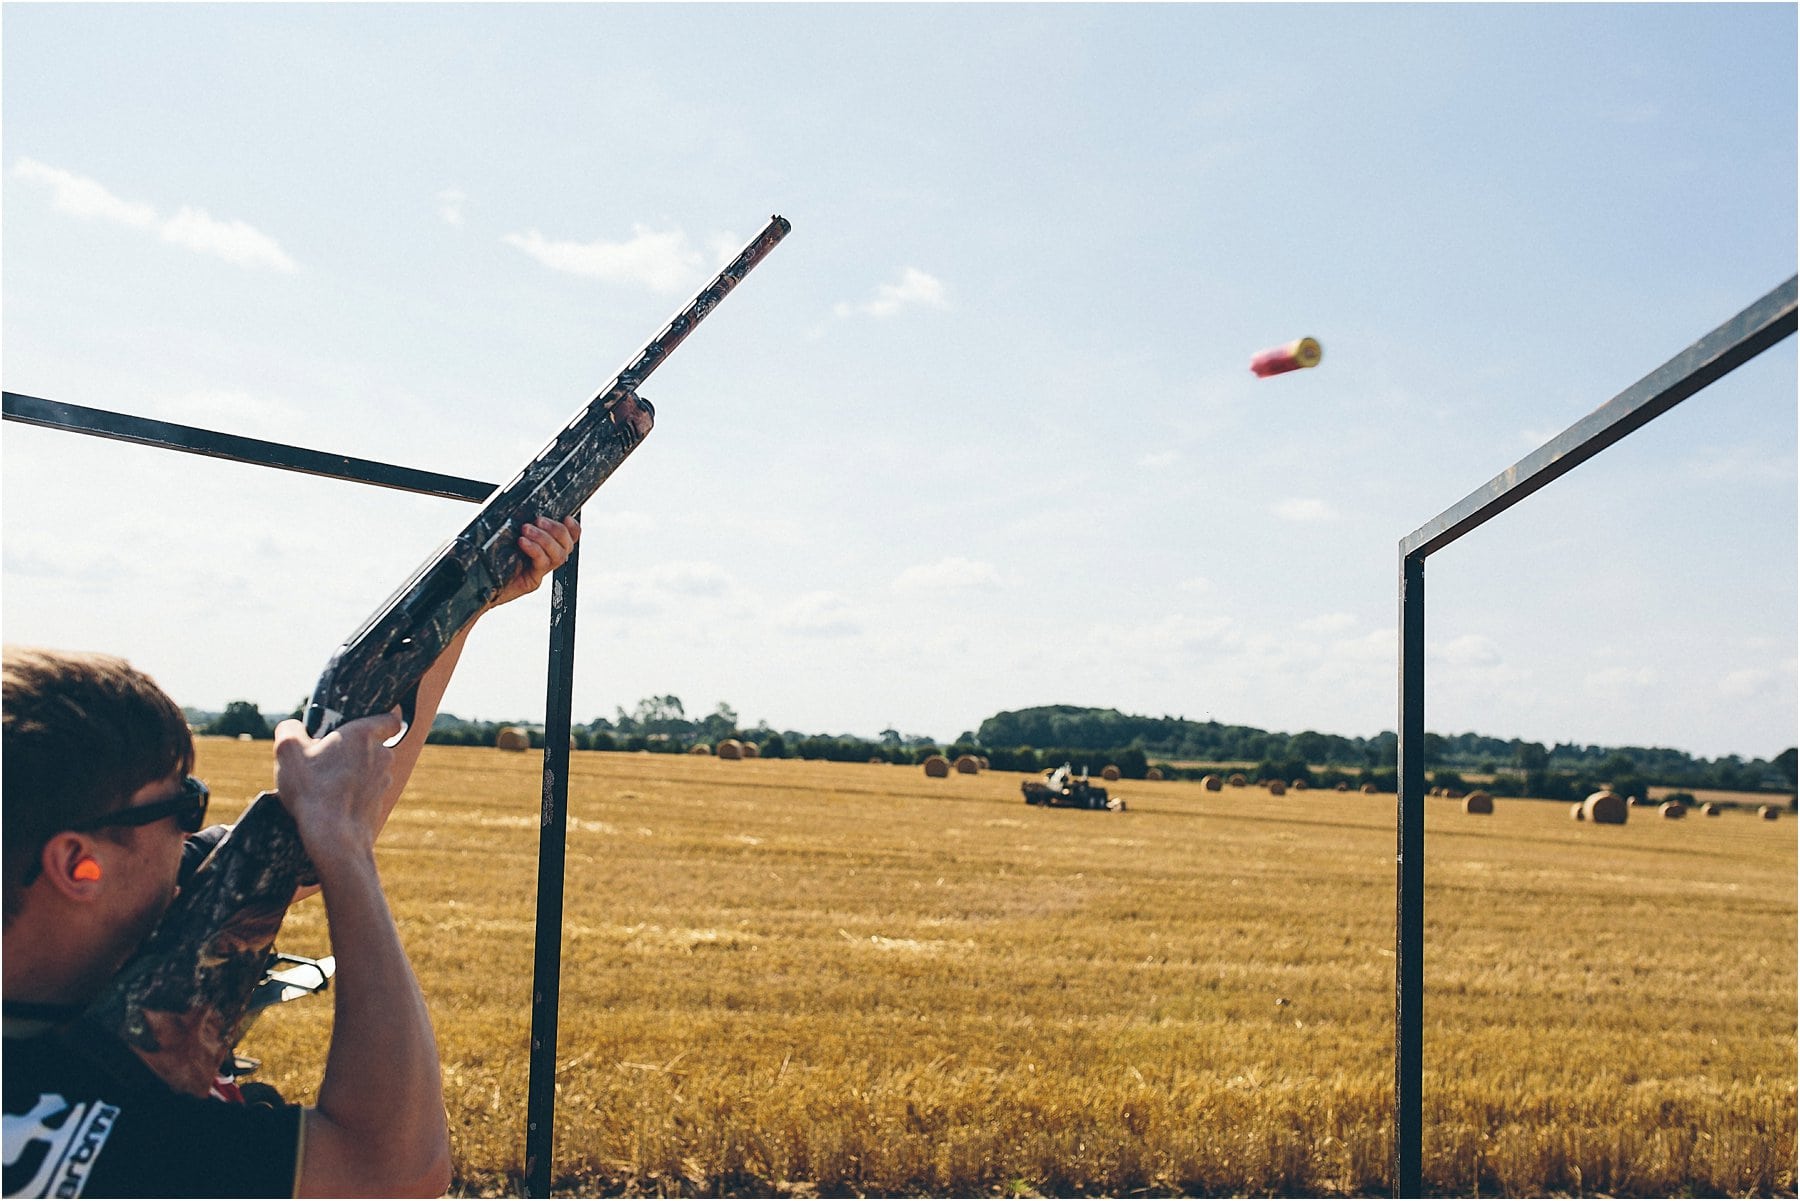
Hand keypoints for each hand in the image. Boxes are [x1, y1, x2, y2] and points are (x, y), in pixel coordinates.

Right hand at [272, 709, 404, 867]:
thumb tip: (292, 727)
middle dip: (352, 751)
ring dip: (353, 774)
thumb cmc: (314, 789)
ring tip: (325, 785)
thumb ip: (289, 730)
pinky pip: (367, 793)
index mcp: (364, 735)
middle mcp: (382, 755)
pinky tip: (332, 803)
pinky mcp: (379, 803)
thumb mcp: (288, 751)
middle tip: (325, 760)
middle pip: (373, 746)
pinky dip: (353, 795)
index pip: (388, 719)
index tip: (358, 727)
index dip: (376, 720)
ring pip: (370, 770)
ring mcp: (384, 781)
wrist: (334, 836)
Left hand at [487, 516, 580, 609]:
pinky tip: (523, 542)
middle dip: (556, 530)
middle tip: (538, 521)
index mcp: (543, 548)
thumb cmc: (487, 558)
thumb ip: (519, 525)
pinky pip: (542, 564)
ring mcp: (539, 571)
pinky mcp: (532, 581)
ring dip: (545, 538)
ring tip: (526, 529)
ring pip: (558, 555)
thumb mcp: (505, 536)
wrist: (477, 583)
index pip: (568, 538)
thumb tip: (523, 509)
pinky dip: (535, 550)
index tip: (566, 518)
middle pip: (566, 546)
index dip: (572, 528)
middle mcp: (544, 560)